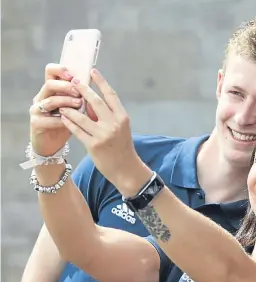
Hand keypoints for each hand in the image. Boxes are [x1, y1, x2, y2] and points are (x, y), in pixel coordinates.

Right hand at [29, 64, 98, 156]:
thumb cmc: (67, 124)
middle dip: (66, 86)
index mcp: (52, 90)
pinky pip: (49, 120)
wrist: (51, 144)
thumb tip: (99, 88)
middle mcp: (42, 96)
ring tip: (79, 104)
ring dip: (66, 102)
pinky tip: (71, 122)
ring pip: (50, 101)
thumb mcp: (76, 109)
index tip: (75, 75)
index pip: (51, 72)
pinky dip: (62, 120)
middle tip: (79, 92)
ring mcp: (37, 109)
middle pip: (50, 84)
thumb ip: (82, 98)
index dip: (61, 70)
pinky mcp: (36, 123)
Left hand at [59, 69, 151, 195]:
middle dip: (82, 90)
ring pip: (82, 116)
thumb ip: (108, 115)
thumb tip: (91, 101)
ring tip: (61, 102)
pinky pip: (77, 130)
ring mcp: (104, 135)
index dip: (101, 82)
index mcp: (123, 117)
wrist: (126, 169)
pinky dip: (69, 122)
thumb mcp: (121, 129)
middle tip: (73, 81)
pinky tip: (63, 117)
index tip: (93, 71)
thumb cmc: (122, 147)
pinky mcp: (94, 145)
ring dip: (70, 108)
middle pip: (95, 101)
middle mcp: (114, 124)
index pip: (111, 95)